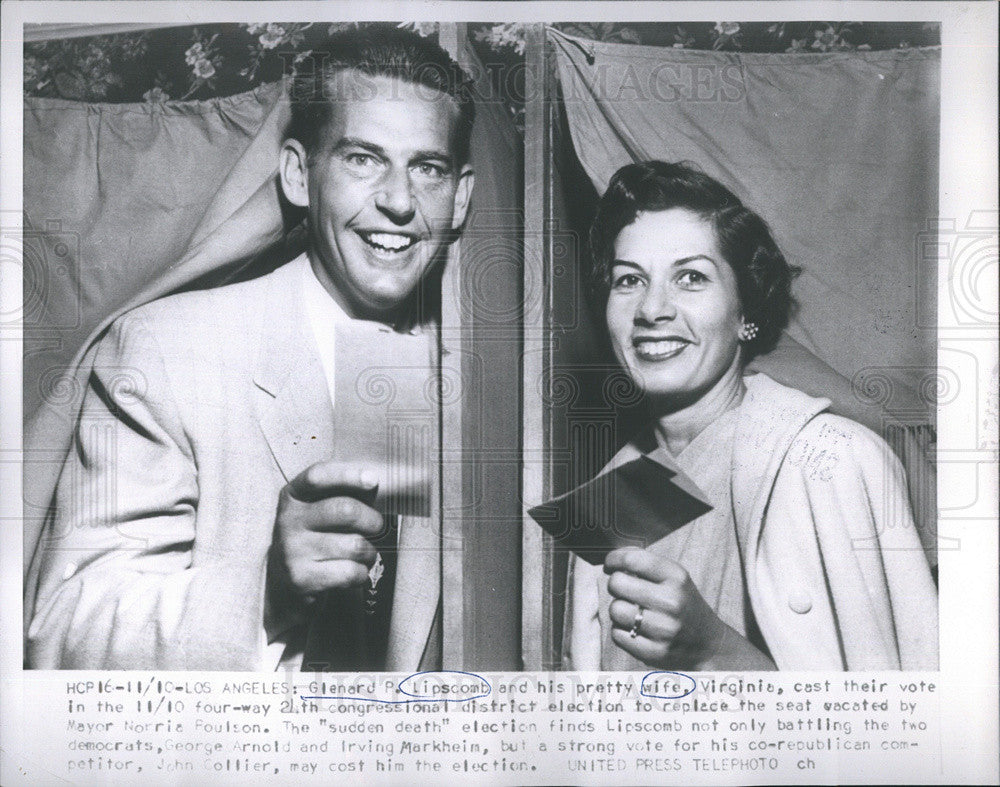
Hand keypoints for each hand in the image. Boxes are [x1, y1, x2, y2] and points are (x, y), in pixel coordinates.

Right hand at [271, 461, 383, 601]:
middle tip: (376, 526)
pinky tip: (352, 571)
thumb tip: (375, 482)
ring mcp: (292, 551)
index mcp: (293, 495)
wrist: (288, 579)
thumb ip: (345, 491)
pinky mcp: (301, 579)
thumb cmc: (318, 534)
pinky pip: (351, 572)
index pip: (317, 476)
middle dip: (372, 520)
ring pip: (354, 545)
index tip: (372, 480)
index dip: (347, 475)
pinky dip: (361, 573)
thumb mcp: (321, 506)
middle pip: (345, 510)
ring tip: (362, 553)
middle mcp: (288, 521)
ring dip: (369, 552)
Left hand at [604, 547, 724, 669]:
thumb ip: (646, 564)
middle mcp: (671, 602)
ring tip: (630, 612)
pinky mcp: (654, 652)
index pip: (634, 560)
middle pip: (617, 584)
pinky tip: (634, 629)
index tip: (610, 564)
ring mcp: (663, 629)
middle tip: (623, 590)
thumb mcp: (676, 578)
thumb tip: (615, 557)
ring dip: (618, 610)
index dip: (614, 559)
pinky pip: (617, 635)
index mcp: (677, 578)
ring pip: (615, 610)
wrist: (708, 644)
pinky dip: (620, 631)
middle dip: (615, 585)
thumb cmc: (685, 605)